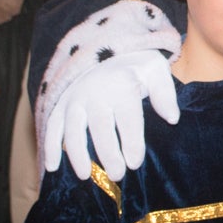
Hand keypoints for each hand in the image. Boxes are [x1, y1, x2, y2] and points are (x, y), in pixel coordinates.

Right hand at [42, 49, 177, 181]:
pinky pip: (52, 125)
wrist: (106, 47)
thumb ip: (165, 93)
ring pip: (73, 128)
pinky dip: (49, 145)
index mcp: (122, 84)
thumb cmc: (135, 66)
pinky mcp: (61, 103)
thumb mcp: (156, 70)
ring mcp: (75, 98)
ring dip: (77, 153)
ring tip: (86, 175)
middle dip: (108, 153)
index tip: (135, 163)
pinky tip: (51, 167)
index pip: (128, 117)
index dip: (131, 142)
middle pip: (100, 126)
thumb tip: (172, 118)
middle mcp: (95, 91)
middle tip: (117, 175)